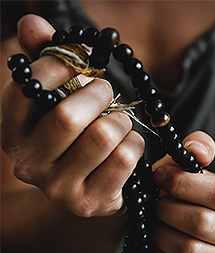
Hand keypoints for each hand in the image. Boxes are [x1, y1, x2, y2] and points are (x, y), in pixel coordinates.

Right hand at [0, 14, 143, 216]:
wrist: (89, 184)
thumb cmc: (76, 136)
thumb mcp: (59, 100)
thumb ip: (46, 61)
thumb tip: (32, 23)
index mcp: (14, 133)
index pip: (27, 88)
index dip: (59, 66)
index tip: (81, 62)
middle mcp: (29, 163)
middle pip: (69, 116)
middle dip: (98, 94)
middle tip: (105, 92)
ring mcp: (58, 188)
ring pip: (103, 136)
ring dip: (120, 121)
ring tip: (117, 124)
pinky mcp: (89, 202)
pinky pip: (125, 158)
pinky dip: (134, 143)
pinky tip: (126, 147)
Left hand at [151, 131, 214, 252]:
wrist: (178, 228)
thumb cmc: (179, 195)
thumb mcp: (185, 168)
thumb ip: (196, 150)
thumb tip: (196, 149)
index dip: (182, 184)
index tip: (160, 177)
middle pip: (199, 222)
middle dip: (166, 209)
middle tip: (156, 205)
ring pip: (187, 249)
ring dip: (161, 234)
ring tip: (156, 225)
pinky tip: (156, 247)